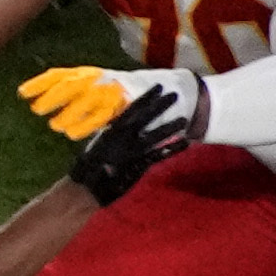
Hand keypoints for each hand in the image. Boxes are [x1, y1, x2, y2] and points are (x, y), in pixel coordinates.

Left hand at [17, 62, 176, 143]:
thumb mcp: (101, 92)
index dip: (41, 82)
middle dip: (51, 96)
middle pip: (70, 84)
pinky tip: (72, 134)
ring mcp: (113, 89)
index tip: (22, 92)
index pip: (61, 74)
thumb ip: (80, 97)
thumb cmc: (129, 94)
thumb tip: (50, 103)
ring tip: (54, 126)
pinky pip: (102, 114)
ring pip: (85, 98)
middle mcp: (100, 78)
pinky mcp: (125, 103)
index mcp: (92, 73)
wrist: (169, 92)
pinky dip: (86, 124)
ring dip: (67, 112)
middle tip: (34, 109)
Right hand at [66, 83, 202, 200]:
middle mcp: (125, 138)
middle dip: (161, 106)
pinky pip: (160, 155)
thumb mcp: (99, 142)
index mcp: (113, 129)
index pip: (132, 110)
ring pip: (156, 136)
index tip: (158, 88)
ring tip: (185, 119)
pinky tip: (186, 143)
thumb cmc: (90, 164)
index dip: (147, 98)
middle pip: (146, 118)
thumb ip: (113, 132)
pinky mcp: (140, 165)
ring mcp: (133, 152)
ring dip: (171, 127)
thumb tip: (122, 121)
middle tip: (175, 95)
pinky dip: (173, 148)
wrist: (89, 187)